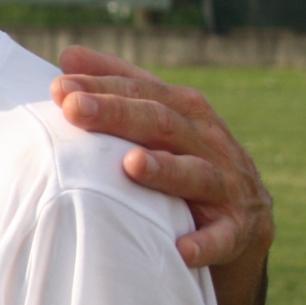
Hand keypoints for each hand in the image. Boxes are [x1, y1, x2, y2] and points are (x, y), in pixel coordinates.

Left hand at [50, 46, 273, 304]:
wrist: (245, 220)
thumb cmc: (184, 160)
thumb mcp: (158, 122)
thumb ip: (118, 88)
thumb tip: (67, 55)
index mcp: (185, 111)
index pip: (142, 91)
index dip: (103, 87)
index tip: (60, 87)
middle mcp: (208, 141)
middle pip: (161, 122)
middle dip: (117, 114)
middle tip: (75, 109)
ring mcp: (226, 185)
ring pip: (196, 173)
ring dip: (165, 170)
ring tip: (130, 164)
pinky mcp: (238, 228)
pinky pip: (222, 237)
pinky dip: (205, 243)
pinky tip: (182, 249)